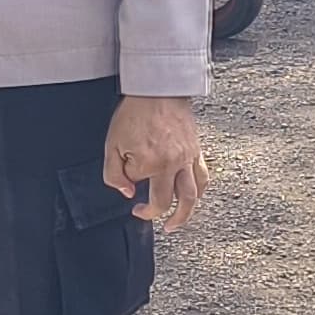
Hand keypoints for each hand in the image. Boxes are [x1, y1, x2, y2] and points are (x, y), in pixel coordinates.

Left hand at [105, 94, 206, 230]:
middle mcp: (172, 165)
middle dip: (153, 213)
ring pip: (191, 197)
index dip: (128, 180)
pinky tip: (192, 198)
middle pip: (167, 203)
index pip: (136, 185)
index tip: (125, 175)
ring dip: (184, 215)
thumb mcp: (112, 143)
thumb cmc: (135, 113)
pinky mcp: (197, 152)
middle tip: (144, 215)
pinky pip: (202, 179)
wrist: (159, 90)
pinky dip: (198, 192)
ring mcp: (187, 159)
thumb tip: (127, 192)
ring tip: (175, 224)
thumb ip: (114, 174)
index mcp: (151, 163)